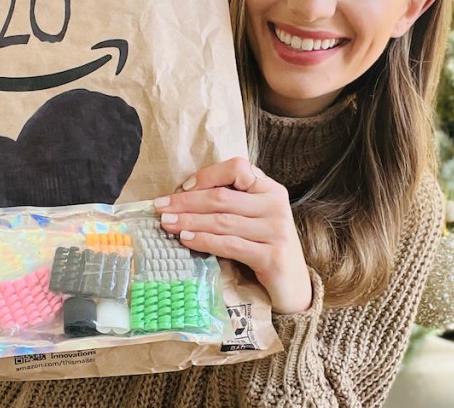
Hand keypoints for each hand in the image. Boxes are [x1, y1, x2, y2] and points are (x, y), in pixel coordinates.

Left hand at [154, 157, 312, 313]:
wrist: (294, 286)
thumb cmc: (266, 247)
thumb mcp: (254, 218)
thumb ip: (231, 203)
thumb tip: (183, 196)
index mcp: (271, 190)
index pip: (237, 168)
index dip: (208, 175)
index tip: (183, 187)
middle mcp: (276, 206)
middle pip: (223, 197)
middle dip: (186, 201)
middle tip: (160, 207)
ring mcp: (276, 231)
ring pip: (223, 220)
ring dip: (189, 220)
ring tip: (167, 223)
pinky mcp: (272, 257)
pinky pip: (230, 245)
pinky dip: (204, 240)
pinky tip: (186, 239)